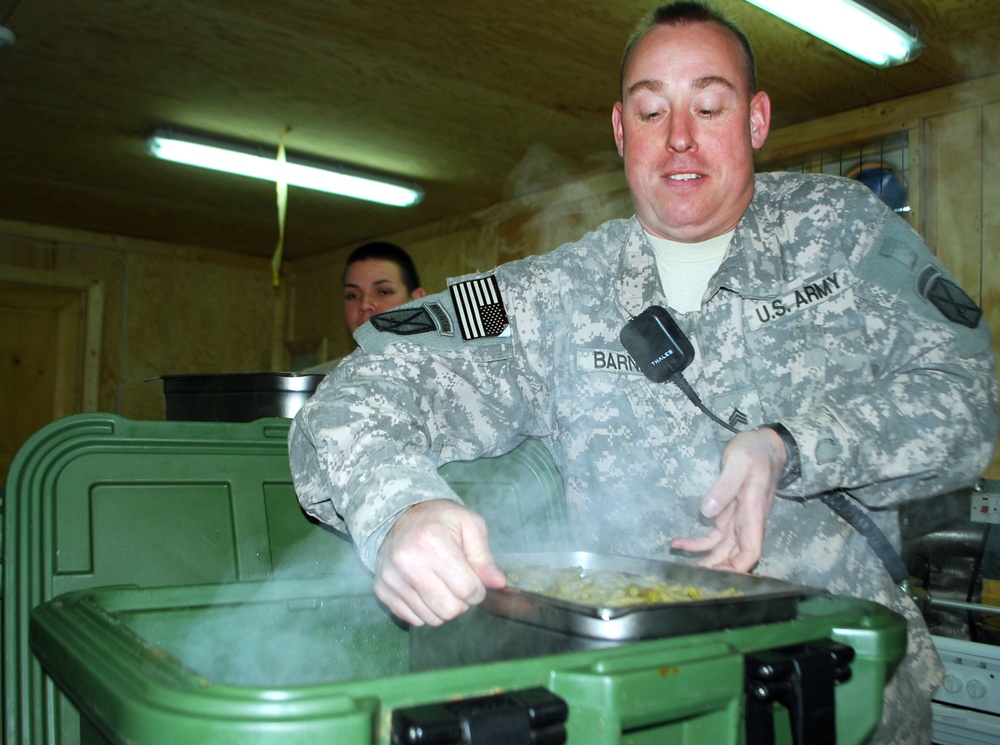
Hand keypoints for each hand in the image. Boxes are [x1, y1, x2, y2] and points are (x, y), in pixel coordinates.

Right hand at [373, 500, 505, 626]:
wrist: (400, 515)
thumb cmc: (440, 520)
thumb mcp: (469, 525)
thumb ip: (484, 557)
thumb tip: (498, 584)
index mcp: (434, 543)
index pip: (467, 589)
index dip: (478, 591)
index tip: (474, 581)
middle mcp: (409, 563)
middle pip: (449, 609)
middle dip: (461, 603)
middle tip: (458, 585)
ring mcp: (392, 579)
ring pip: (431, 619)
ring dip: (443, 608)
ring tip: (440, 585)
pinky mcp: (382, 590)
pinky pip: (413, 620)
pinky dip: (424, 610)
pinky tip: (424, 590)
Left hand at [669, 427, 785, 572]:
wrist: (763, 445)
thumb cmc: (754, 453)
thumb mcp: (739, 463)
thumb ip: (724, 486)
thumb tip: (707, 511)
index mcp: (753, 514)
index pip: (751, 551)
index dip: (738, 568)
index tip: (719, 577)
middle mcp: (747, 522)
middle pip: (734, 557)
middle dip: (716, 570)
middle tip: (690, 577)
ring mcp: (737, 521)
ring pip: (721, 549)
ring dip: (703, 560)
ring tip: (679, 565)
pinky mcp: (727, 515)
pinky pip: (712, 536)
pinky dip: (696, 543)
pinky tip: (677, 543)